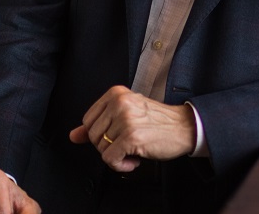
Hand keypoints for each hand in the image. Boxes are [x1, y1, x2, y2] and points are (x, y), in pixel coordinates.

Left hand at [68, 85, 195, 171]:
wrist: (185, 127)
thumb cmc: (158, 122)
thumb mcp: (127, 115)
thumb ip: (99, 124)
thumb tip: (74, 135)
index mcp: (116, 94)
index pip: (88, 120)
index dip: (101, 134)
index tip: (117, 135)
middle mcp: (119, 103)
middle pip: (92, 136)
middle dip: (108, 146)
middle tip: (127, 143)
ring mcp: (125, 119)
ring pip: (101, 149)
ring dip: (117, 156)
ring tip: (134, 149)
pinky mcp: (130, 137)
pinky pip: (110, 160)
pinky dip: (121, 165)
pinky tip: (134, 159)